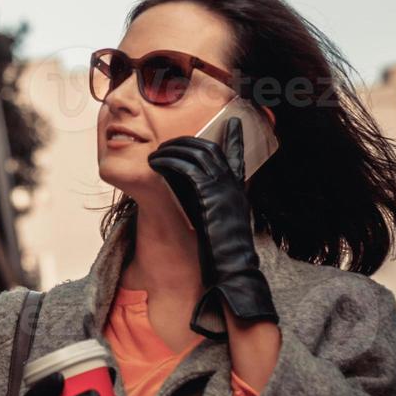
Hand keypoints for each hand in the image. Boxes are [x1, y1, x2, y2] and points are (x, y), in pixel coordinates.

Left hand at [147, 114, 277, 339]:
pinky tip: (156, 164)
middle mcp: (233, 186)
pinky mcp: (210, 196)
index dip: (237, 139)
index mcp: (238, 192)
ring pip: (196, 153)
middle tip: (167, 145)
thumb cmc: (223, 256)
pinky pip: (186, 168)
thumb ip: (212, 209)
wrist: (232, 273)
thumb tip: (195, 202)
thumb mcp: (221, 226)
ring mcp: (224, 189)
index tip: (236, 122)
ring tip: (156, 155)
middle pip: (209, 149)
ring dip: (173, 150)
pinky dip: (168, 162)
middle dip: (186, 143)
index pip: (240, 158)